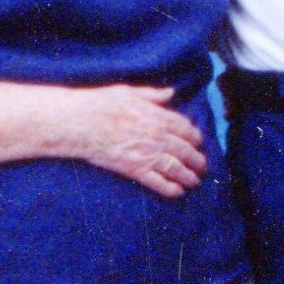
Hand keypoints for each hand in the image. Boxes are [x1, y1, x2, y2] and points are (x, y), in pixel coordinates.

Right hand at [59, 85, 209, 198]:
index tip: (198, 142)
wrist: (81, 122)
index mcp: (157, 116)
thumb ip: (152, 95)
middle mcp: (157, 137)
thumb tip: (170, 93)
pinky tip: (178, 192)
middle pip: (186, 150)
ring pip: (177, 168)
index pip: (186, 129)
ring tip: (195, 181)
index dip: (195, 137)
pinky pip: (158, 182)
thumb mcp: (129, 92)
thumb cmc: (101, 103)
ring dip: (189, 176)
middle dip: (197, 160)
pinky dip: (171, 188)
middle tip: (202, 166)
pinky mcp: (134, 169)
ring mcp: (147, 154)